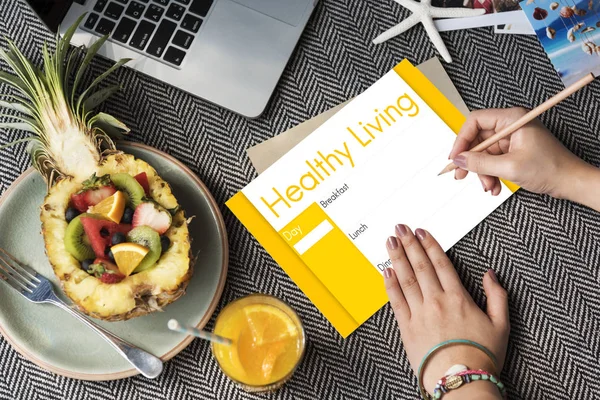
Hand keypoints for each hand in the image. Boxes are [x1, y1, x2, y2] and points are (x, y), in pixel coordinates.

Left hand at [384, 225, 508, 396]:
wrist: (462, 380)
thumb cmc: (482, 356)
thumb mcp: (501, 324)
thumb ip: (497, 296)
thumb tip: (489, 274)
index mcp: (458, 298)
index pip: (441, 264)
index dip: (430, 245)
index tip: (421, 232)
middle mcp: (436, 301)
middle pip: (420, 266)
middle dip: (409, 244)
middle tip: (400, 228)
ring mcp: (419, 313)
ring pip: (405, 279)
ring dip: (397, 257)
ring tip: (390, 241)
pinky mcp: (406, 327)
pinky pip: (396, 300)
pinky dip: (390, 284)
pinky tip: (386, 271)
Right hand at [448, 107, 592, 199]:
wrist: (570, 182)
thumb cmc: (552, 168)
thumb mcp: (510, 166)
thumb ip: (481, 163)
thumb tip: (460, 160)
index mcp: (512, 119)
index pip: (475, 121)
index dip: (462, 139)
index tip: (456, 156)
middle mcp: (510, 126)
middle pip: (477, 139)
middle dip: (472, 161)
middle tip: (462, 175)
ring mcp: (511, 139)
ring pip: (484, 153)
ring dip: (482, 172)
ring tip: (488, 186)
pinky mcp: (512, 151)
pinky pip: (492, 161)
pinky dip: (490, 174)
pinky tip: (494, 185)